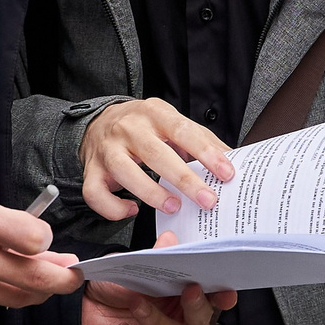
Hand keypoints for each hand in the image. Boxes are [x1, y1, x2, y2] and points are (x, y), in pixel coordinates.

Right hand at [0, 197, 80, 324]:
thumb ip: (16, 230)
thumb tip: (57, 256)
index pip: (34, 237)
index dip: (44, 241)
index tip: (44, 243)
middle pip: (35, 278)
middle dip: (63, 280)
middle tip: (72, 276)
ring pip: (18, 298)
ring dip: (32, 290)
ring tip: (29, 278)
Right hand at [79, 97, 233, 221]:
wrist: (98, 122)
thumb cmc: (143, 127)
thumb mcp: (172, 123)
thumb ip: (201, 139)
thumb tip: (232, 159)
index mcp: (154, 113)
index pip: (183, 130)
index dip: (206, 152)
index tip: (226, 172)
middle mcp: (128, 128)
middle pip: (155, 153)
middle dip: (184, 180)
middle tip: (207, 200)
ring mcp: (107, 150)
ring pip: (125, 172)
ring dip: (151, 193)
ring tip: (174, 207)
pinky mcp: (91, 171)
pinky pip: (96, 194)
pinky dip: (113, 208)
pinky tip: (132, 210)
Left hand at [80, 235, 234, 324]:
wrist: (86, 308)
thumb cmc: (117, 288)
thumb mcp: (134, 268)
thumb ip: (155, 257)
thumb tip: (170, 239)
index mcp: (186, 299)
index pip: (213, 301)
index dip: (223, 297)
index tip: (226, 292)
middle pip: (202, 323)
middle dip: (197, 307)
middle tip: (189, 289)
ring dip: (160, 323)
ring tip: (137, 304)